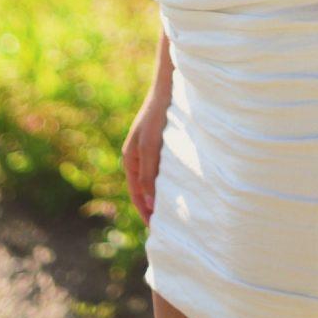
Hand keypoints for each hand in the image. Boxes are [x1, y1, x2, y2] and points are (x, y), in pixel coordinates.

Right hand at [121, 90, 168, 225]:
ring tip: (179, 212)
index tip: (157, 231)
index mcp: (130, 159)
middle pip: (146, 189)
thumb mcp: (150, 147)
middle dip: (155, 207)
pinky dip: (172, 181)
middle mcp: (140, 156)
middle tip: (170, 227)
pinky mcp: (165, 143)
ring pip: (157, 179)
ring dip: (165, 194)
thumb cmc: (157, 115)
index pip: (137, 194)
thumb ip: (149, 174)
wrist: (169, 86)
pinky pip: (166, 169)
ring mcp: (152, 150)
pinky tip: (186, 186)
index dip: (146, 213)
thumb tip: (151, 204)